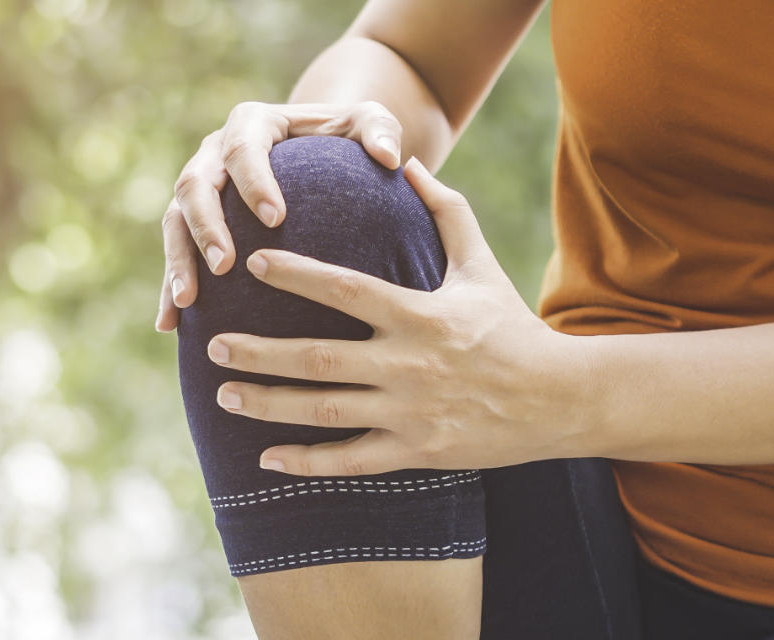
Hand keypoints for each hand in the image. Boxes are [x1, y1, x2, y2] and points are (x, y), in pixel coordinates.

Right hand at [155, 101, 406, 331]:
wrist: (318, 150)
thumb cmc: (347, 138)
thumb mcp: (368, 124)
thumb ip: (380, 130)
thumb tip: (391, 157)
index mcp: (252, 123)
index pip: (244, 148)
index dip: (253, 181)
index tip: (275, 218)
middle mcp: (214, 152)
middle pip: (194, 184)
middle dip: (205, 226)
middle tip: (224, 266)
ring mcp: (200, 186)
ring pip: (174, 221)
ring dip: (178, 261)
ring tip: (188, 302)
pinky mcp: (192, 220)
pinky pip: (175, 253)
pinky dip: (169, 288)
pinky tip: (171, 325)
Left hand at [205, 158, 586, 475]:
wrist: (559, 399)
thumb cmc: (512, 326)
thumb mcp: (481, 265)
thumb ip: (445, 210)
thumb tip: (408, 161)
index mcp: (419, 315)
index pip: (346, 291)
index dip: (297, 276)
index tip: (254, 263)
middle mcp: (409, 364)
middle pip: (318, 358)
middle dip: (259, 353)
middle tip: (213, 344)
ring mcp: (411, 412)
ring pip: (324, 411)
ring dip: (268, 404)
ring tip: (223, 394)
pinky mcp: (417, 451)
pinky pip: (351, 460)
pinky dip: (307, 461)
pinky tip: (266, 457)